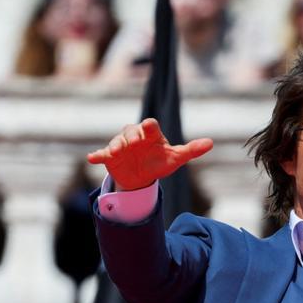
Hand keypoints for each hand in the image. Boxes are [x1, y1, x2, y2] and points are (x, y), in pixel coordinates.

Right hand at [87, 118, 212, 190]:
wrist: (141, 177)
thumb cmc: (160, 162)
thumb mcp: (176, 158)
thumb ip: (191, 150)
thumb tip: (210, 143)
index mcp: (151, 134)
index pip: (150, 126)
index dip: (149, 126)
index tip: (149, 126)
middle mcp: (135, 136)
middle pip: (131, 130)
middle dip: (131, 135)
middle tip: (133, 143)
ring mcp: (121, 145)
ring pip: (116, 141)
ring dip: (115, 145)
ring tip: (115, 152)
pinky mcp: (109, 156)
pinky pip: (102, 153)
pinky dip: (97, 155)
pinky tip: (92, 158)